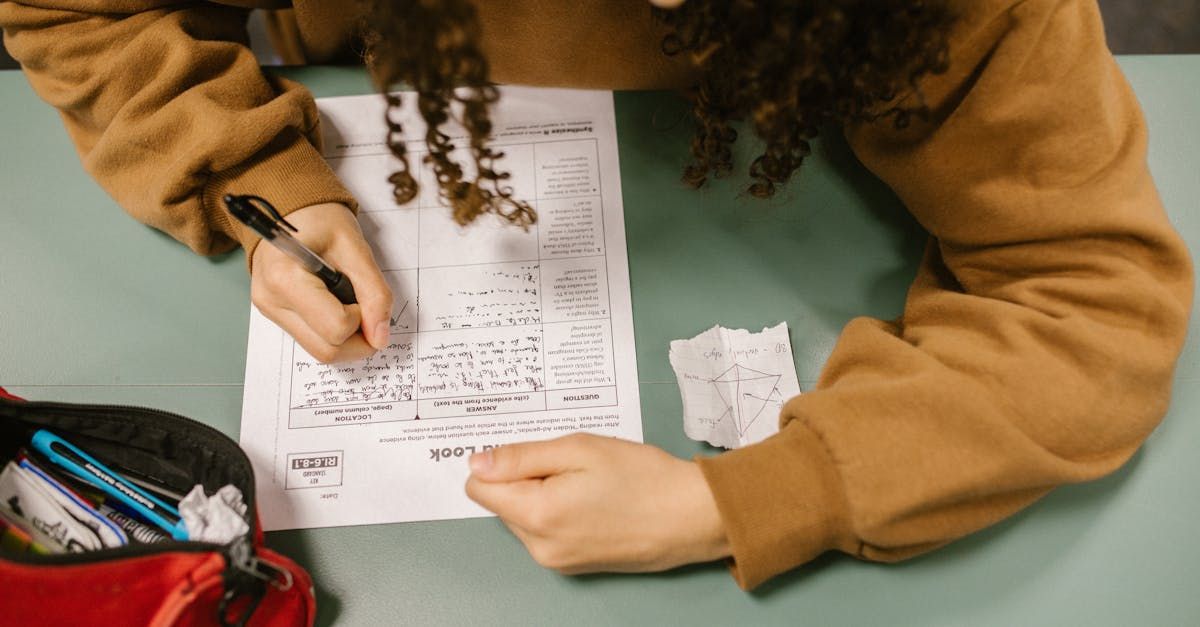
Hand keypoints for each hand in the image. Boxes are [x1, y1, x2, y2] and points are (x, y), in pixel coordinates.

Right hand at [250, 202, 391, 362]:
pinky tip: (335, 304)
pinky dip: (331, 330)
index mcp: (286, 279)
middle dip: (358, 338)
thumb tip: (381, 337)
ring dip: (346, 336)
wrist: (290, 208)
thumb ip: (374, 293)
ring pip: (319, 351)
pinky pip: (311, 338)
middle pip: (326, 350)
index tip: (363, 294)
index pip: (336, 328)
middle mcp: (271, 301)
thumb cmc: (320, 219)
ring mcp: (269, 310)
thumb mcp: (355, 248)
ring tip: (348, 301)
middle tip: (365, 307)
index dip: (362, 318)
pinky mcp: (274, 314)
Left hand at [465, 433, 729, 573]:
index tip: (533, 452)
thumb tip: (477, 462)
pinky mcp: (573, 566)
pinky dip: (560, 512)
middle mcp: (539, 546)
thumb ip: (521, 456)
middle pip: (502, 503)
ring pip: (524, 517)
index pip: (480, 488)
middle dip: (526, 478)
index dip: (501, 463)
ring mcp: (557, 560)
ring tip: (588, 483)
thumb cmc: (642, 477)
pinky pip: (546, 533)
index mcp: (536, 515)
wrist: (691, 516)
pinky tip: (595, 500)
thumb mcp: (579, 449)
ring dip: (544, 495)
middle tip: (572, 465)